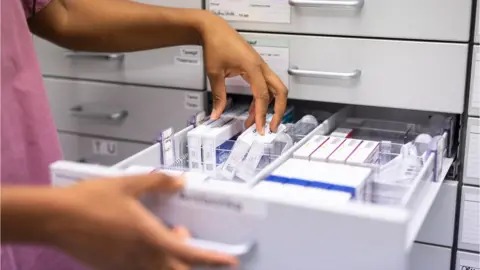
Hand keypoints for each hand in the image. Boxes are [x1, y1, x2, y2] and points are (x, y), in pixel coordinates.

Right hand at [48, 173, 237, 269]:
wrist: (55, 218)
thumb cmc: (92, 199)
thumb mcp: (128, 184)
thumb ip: (158, 182)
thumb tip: (180, 181)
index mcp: (150, 238)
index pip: (189, 254)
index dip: (212, 259)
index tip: (229, 261)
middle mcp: (141, 257)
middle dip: (190, 262)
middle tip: (188, 239)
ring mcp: (126, 266)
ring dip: (169, 259)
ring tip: (166, 234)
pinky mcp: (111, 268)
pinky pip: (138, 269)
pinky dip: (150, 259)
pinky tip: (140, 239)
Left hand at [200, 13, 287, 134]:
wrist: (214, 29)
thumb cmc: (215, 45)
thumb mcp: (215, 73)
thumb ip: (218, 96)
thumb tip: (217, 114)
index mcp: (253, 67)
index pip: (263, 95)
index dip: (262, 114)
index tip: (259, 128)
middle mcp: (261, 67)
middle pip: (280, 91)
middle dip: (279, 111)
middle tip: (271, 127)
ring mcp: (260, 66)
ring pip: (274, 89)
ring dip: (269, 107)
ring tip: (256, 122)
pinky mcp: (256, 67)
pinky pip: (265, 85)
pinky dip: (261, 99)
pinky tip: (252, 110)